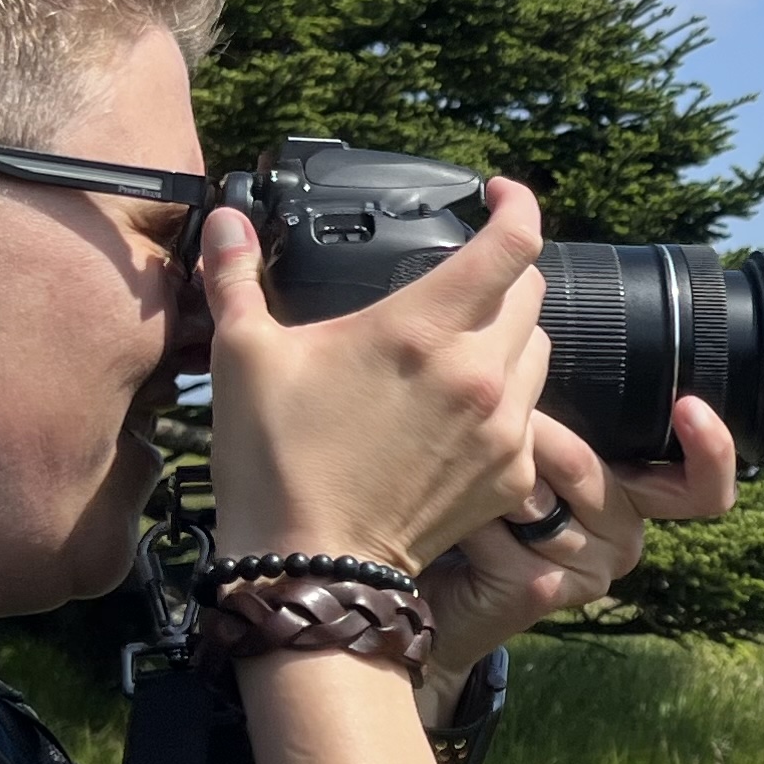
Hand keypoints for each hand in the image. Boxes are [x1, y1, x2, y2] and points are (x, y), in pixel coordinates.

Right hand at [198, 181, 550, 572]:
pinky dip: (507, 401)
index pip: (514, 244)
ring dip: (509, 338)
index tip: (500, 196)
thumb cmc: (275, 460)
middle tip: (463, 279)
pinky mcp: (512, 474)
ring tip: (458, 348)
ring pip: (538, 352)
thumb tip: (225, 221)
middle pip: (531, 293)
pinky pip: (532, 415)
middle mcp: (479, 373)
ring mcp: (504, 427)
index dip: (520, 206)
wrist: (311, 566)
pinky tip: (459, 412)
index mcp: (424, 328)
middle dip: (504, 274)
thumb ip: (238, 276)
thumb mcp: (243, 355)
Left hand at [419, 395, 741, 706]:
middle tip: (481, 414)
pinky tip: (446, 516)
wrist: (428, 586)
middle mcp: (625, 537)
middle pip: (590, 467)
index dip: (712, 449)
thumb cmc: (477, 502)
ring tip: (453, 471)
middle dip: (526, 436)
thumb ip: (565, 415)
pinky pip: (500, 523)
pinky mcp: (541, 591)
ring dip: (483, 474)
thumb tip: (550, 349)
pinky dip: (462, 509)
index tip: (687, 406)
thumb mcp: (532, 448)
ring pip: (537, 493)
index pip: (702, 486)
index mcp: (635, 495)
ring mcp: (589, 571)